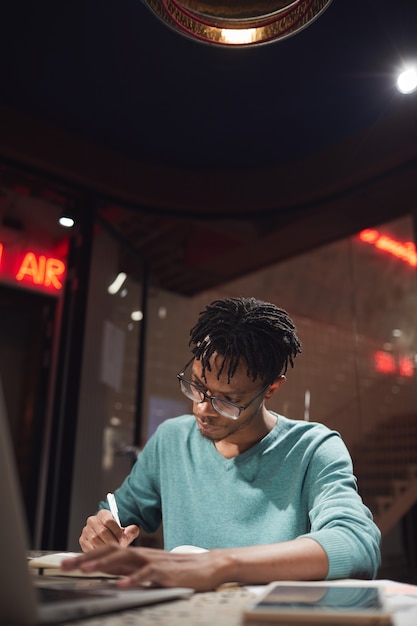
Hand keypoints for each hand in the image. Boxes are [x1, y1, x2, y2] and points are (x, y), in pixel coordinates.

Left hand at [62, 544, 223, 590]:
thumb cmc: (181, 569)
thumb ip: (132, 569)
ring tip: (85, 569)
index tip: (67, 562)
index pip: (108, 550)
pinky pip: (147, 574)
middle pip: (110, 551)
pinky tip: (121, 585)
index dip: (87, 554)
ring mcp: (154, 561)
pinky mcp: (166, 572)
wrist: (209, 566)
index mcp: (138, 554)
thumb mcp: (151, 569)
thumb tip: (109, 572)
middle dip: (86, 557)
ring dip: (102, 564)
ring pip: (124, 559)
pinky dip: (133, 579)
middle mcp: (143, 554)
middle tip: (65, 564)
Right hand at [79, 509, 139, 551]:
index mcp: (103, 514)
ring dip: (105, 548)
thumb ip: (131, 531)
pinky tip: (105, 555)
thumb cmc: (117, 534)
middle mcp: (92, 520)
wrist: (108, 538)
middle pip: (102, 531)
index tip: (123, 540)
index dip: (117, 532)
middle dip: (112, 541)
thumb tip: (131, 531)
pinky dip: (97, 553)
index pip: (109, 521)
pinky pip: (89, 548)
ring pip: (95, 540)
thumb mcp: (127, 531)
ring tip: (113, 552)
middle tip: (119, 548)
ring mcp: (86, 531)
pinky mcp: (82, 541)